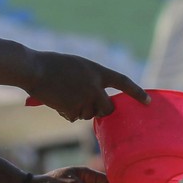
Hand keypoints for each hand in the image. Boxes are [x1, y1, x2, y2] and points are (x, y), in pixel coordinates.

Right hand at [26, 52, 148, 121]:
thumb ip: (92, 80)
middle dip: (99, 110)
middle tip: (87, 104)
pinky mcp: (73, 109)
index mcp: (98, 71)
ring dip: (79, 110)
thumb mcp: (79, 66)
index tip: (148, 102)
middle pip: (107, 108)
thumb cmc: (54, 65)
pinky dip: (67, 113)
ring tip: (64, 95)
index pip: (123, 82)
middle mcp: (95, 87)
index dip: (137, 92)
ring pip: (88, 114)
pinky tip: (58, 101)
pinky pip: (74, 117)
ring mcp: (85, 99)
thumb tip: (99, 101)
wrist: (34, 69)